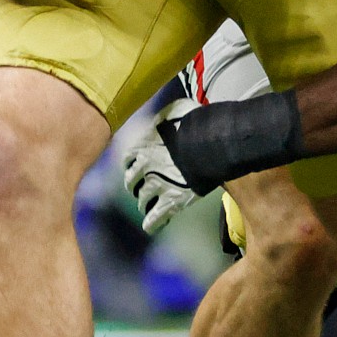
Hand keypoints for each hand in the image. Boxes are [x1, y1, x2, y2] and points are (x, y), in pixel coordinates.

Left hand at [125, 95, 212, 233]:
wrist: (208, 143)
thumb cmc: (193, 123)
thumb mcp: (174, 110)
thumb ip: (164, 117)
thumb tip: (164, 116)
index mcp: (142, 146)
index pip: (127, 160)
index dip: (132, 166)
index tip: (135, 169)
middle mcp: (144, 169)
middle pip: (132, 183)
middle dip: (136, 187)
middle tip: (142, 189)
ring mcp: (157, 187)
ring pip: (142, 202)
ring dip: (145, 204)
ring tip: (149, 207)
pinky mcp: (172, 202)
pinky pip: (156, 219)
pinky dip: (152, 223)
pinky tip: (151, 226)